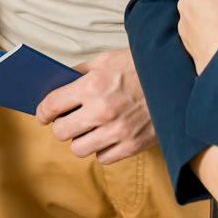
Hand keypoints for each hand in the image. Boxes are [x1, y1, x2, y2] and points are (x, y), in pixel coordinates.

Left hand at [35, 48, 155, 162]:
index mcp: (92, 85)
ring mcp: (118, 131)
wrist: (175, 79)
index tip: (43, 114)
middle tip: (66, 120)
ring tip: (88, 128)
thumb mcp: (106, 60)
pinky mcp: (132, 145)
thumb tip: (55, 86)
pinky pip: (102, 158)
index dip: (42, 111)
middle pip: (61, 132)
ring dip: (80, 139)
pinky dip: (101, 149)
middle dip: (60, 126)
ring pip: (79, 149)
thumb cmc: (138, 67)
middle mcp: (102, 110)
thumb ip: (79, 73)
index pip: (52, 106)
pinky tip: (107, 135)